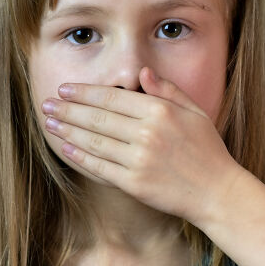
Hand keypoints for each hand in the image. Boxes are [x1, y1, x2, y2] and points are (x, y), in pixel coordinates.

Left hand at [40, 66, 245, 226]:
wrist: (217, 192)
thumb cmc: (208, 150)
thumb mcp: (195, 112)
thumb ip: (168, 90)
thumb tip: (142, 73)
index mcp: (161, 111)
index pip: (113, 97)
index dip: (85, 92)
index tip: (65, 88)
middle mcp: (147, 133)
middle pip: (97, 118)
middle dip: (68, 109)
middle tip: (47, 103)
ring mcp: (139, 160)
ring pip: (93, 142)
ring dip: (68, 131)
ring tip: (50, 123)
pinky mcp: (134, 184)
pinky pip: (100, 168)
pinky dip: (80, 158)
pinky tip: (66, 149)